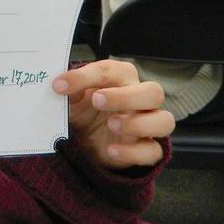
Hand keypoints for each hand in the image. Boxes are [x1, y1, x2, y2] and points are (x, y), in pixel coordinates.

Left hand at [52, 59, 173, 169]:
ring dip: (139, 123)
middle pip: (153, 92)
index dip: (86, 76)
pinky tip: (111, 150)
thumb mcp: (71, 98)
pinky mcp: (145, 150)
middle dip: (126, 96)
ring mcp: (146, 126)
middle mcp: (139, 99)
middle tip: (97, 100)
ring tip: (111, 124)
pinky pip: (152, 151)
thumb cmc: (83, 111)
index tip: (60, 85)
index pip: (112, 71)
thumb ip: (69, 89)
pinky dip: (133, 152)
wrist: (85, 142)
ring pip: (164, 121)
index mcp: (121, 79)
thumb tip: (60, 85)